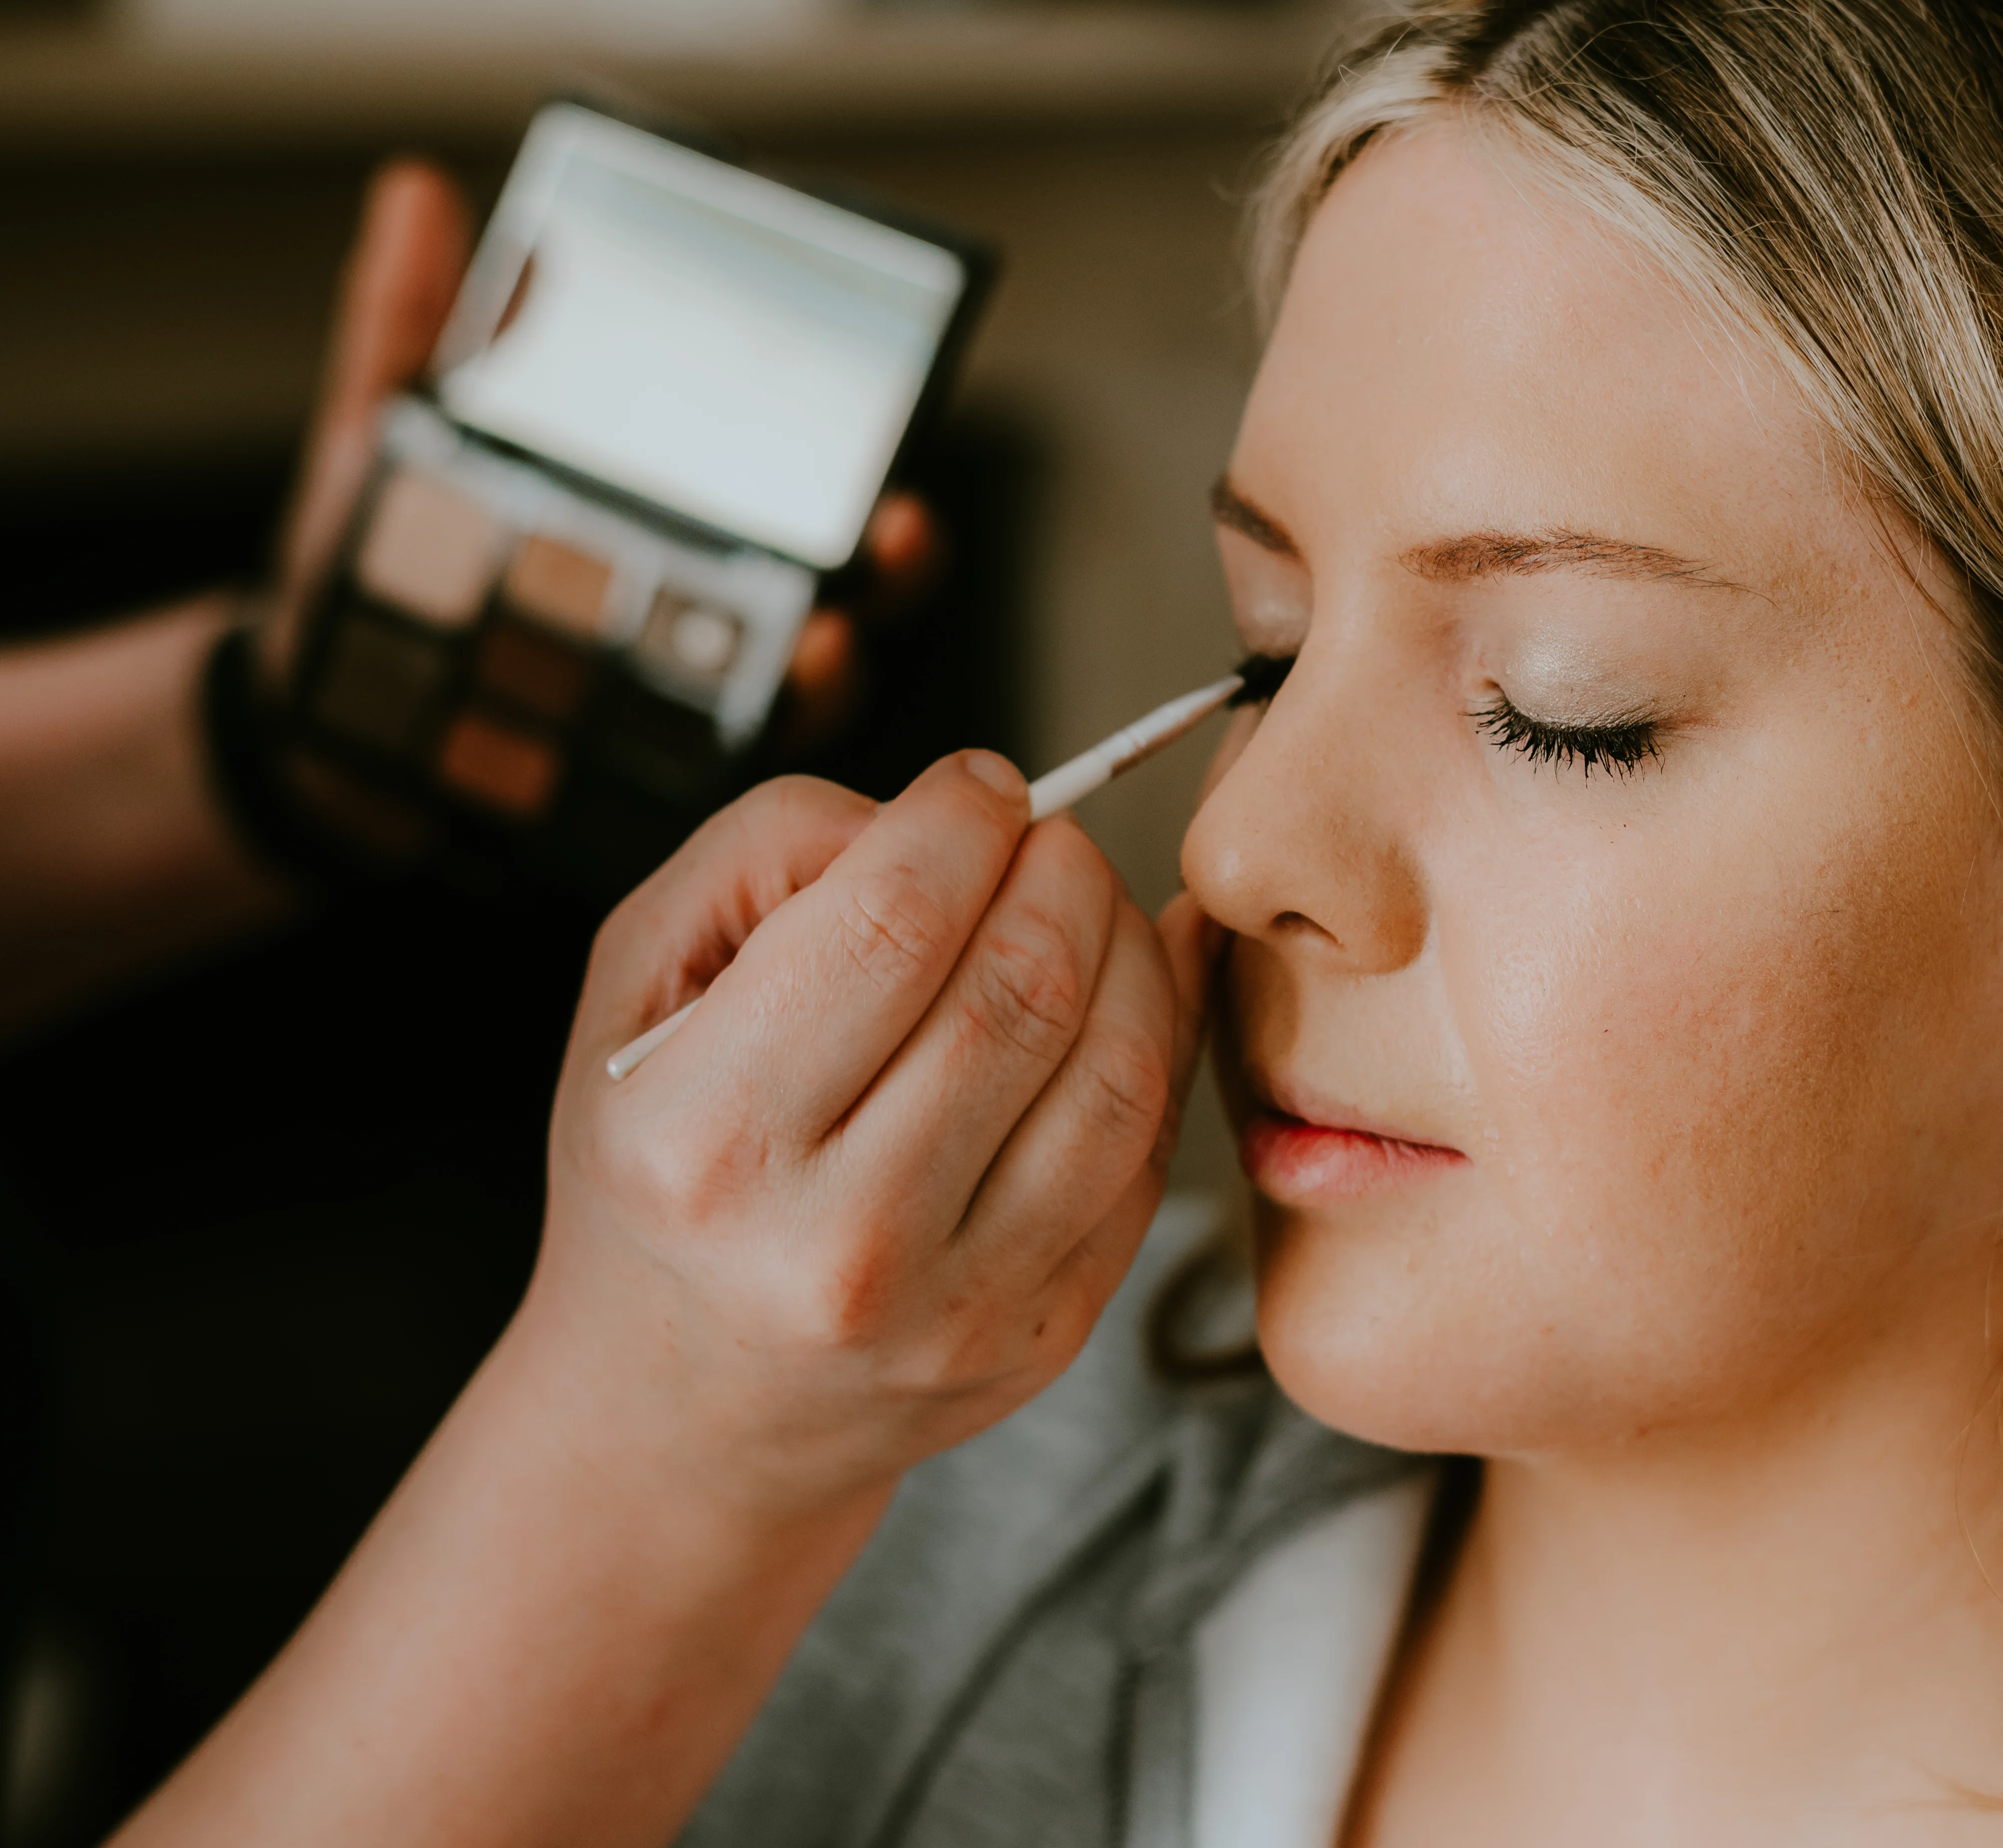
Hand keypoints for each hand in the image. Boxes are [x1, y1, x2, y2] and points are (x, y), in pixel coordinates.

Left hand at [261, 156, 936, 751]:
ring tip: (824, 642)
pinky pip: (717, 764)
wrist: (313, 712)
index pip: (796, 485)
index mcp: (672, 513)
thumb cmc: (370, 572)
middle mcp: (704, 601)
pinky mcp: (640, 770)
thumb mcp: (380, 439)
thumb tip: (417, 195)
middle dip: (897, 560)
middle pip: (847, 584)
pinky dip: (745, 743)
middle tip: (898, 532)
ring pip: (805, 684)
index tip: (885, 439)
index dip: (860, 460)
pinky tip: (746, 717)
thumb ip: (407, 327)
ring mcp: (682, 690)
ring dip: (834, 665)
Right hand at [525, 754, 1215, 1520]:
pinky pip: (1147, 1154)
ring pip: (1115, 1071)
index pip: (891, 925)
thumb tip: (955, 811)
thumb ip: (771, 850)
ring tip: (1085, 908)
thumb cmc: (662, 1169)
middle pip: (1022, 987)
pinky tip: (1131, 989)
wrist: (681, 1416)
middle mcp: (834, 1243)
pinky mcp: (1044, 1338)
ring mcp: (955, 1307)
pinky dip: (1160, 1046)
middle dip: (1060, 869)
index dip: (965, 819)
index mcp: (706, 1141)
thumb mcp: (641, 986)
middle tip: (1044, 839)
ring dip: (1130, 950)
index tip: (983, 787)